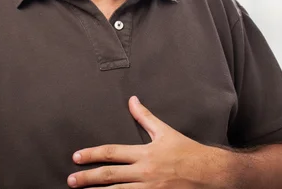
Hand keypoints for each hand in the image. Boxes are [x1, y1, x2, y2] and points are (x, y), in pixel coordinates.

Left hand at [66, 96, 228, 187]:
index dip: (93, 154)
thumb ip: (145, 117)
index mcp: (145, 153)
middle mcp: (145, 172)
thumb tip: (132, 100)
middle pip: (110, 175)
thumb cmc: (187, 151)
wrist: (209, 172)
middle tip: (71, 180)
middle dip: (88, 177)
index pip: (113, 153)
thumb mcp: (165, 131)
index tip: (77, 156)